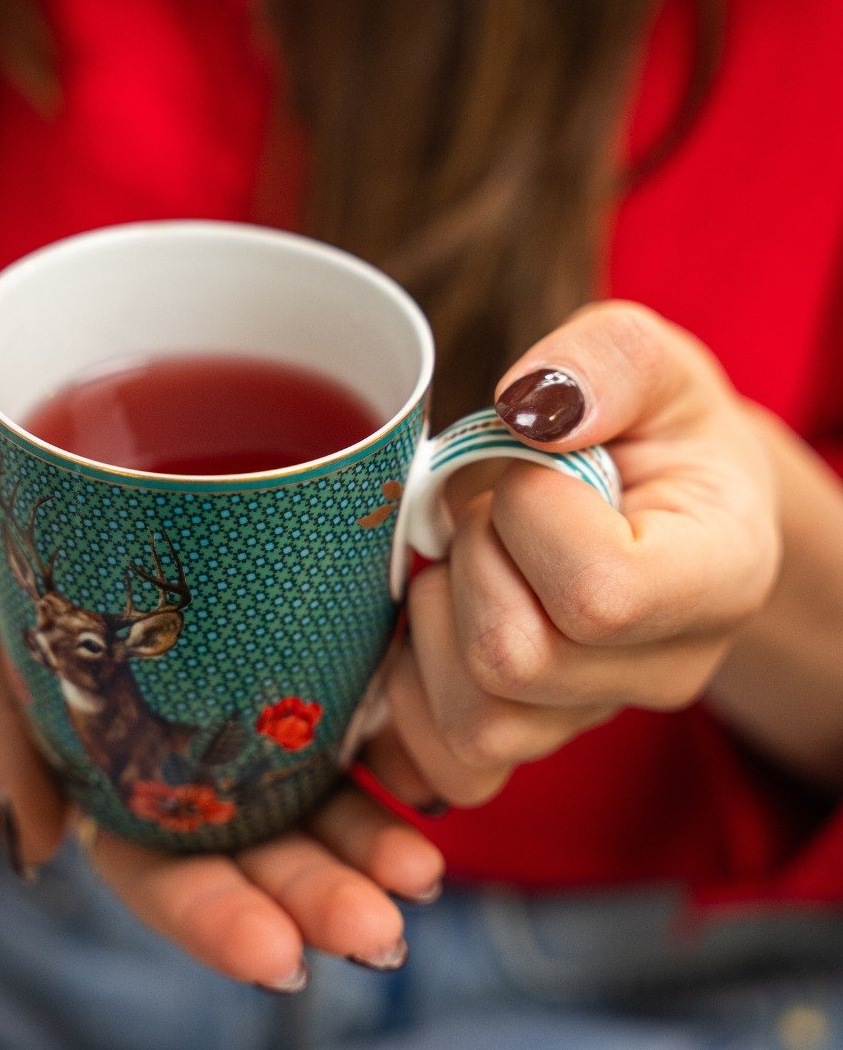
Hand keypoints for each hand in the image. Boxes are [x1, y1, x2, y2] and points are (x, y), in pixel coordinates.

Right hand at [0, 503, 443, 989]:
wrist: (49, 508)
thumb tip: (34, 848)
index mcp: (101, 786)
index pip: (156, 872)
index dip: (213, 918)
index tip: (276, 955)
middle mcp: (179, 774)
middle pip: (250, 853)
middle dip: (313, 898)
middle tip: (380, 931)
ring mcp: (235, 728)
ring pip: (305, 804)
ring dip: (364, 848)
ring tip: (418, 876)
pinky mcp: (281, 673)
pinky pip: (336, 722)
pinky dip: (379, 761)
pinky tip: (422, 785)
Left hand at [370, 301, 781, 807]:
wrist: (655, 501)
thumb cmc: (650, 429)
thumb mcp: (645, 363)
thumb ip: (602, 362)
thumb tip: (529, 406)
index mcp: (718, 579)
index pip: (597, 592)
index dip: (527, 515)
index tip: (533, 468)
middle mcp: (664, 671)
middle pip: (514, 660)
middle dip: (469, 562)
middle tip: (490, 514)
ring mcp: (590, 718)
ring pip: (473, 723)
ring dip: (434, 623)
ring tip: (467, 566)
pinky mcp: (527, 741)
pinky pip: (446, 766)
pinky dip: (411, 694)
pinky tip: (431, 623)